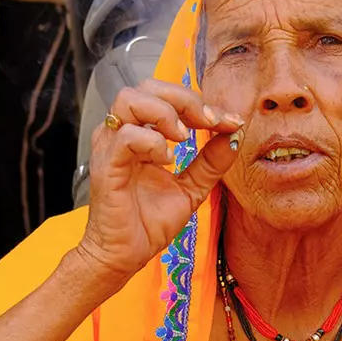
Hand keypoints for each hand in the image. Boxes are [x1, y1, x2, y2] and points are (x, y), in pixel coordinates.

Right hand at [75, 80, 244, 287]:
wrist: (126, 254)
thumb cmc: (148, 221)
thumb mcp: (191, 188)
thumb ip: (210, 162)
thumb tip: (235, 136)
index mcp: (141, 133)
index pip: (168, 97)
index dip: (202, 104)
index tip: (231, 122)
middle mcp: (122, 133)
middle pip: (147, 86)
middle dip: (185, 99)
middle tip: (208, 122)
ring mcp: (112, 146)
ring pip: (130, 100)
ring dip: (165, 113)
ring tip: (184, 139)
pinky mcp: (106, 165)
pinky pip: (126, 137)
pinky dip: (151, 142)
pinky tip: (166, 160)